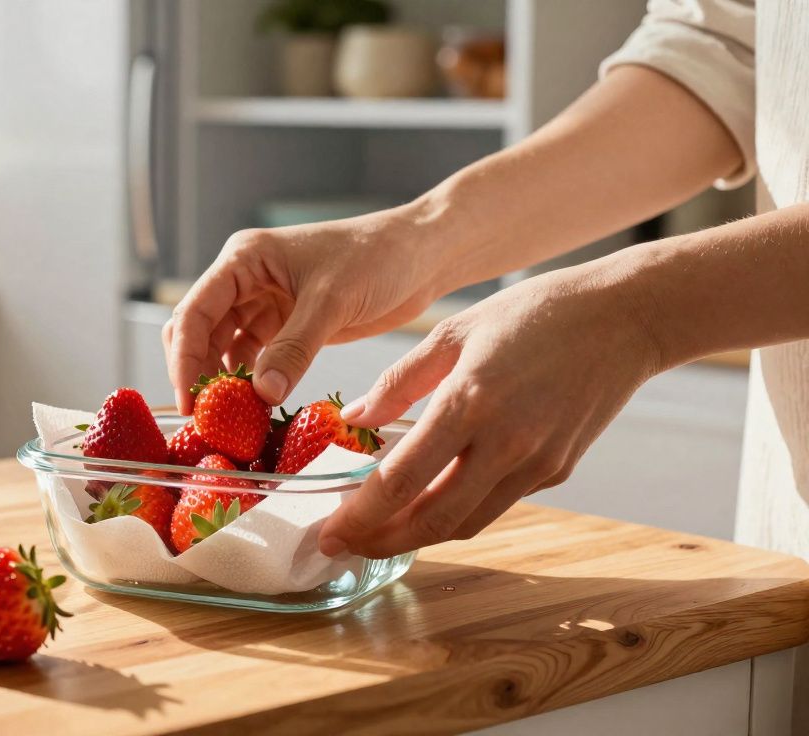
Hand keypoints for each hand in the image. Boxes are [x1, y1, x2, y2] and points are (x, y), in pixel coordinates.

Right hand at [162, 206, 453, 413]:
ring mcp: (264, 304)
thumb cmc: (377, 256)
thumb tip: (260, 395)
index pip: (195, 311)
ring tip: (231, 424)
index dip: (184, 359)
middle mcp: (245, 280)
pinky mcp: (287, 326)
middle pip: (200, 333)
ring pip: (225, 350)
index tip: (190, 402)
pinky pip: (257, 360)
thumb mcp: (331, 301)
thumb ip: (293, 348)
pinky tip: (257, 411)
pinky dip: (253, 385)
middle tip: (206, 421)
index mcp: (244, 259)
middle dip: (199, 375)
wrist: (421, 256)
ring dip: (226, 384)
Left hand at [319, 265, 662, 557]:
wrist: (624, 318)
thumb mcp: (453, 332)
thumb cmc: (532, 313)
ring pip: (464, 523)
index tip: (328, 532)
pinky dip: (454, 515)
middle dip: (379, 542)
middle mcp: (505, 442)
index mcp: (470, 401)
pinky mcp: (557, 471)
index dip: (360, 515)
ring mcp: (536, 463)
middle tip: (341, 546)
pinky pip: (494, 506)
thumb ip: (398, 381)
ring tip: (374, 535)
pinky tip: (425, 507)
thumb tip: (353, 419)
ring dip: (414, 538)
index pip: (402, 479)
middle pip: (431, 519)